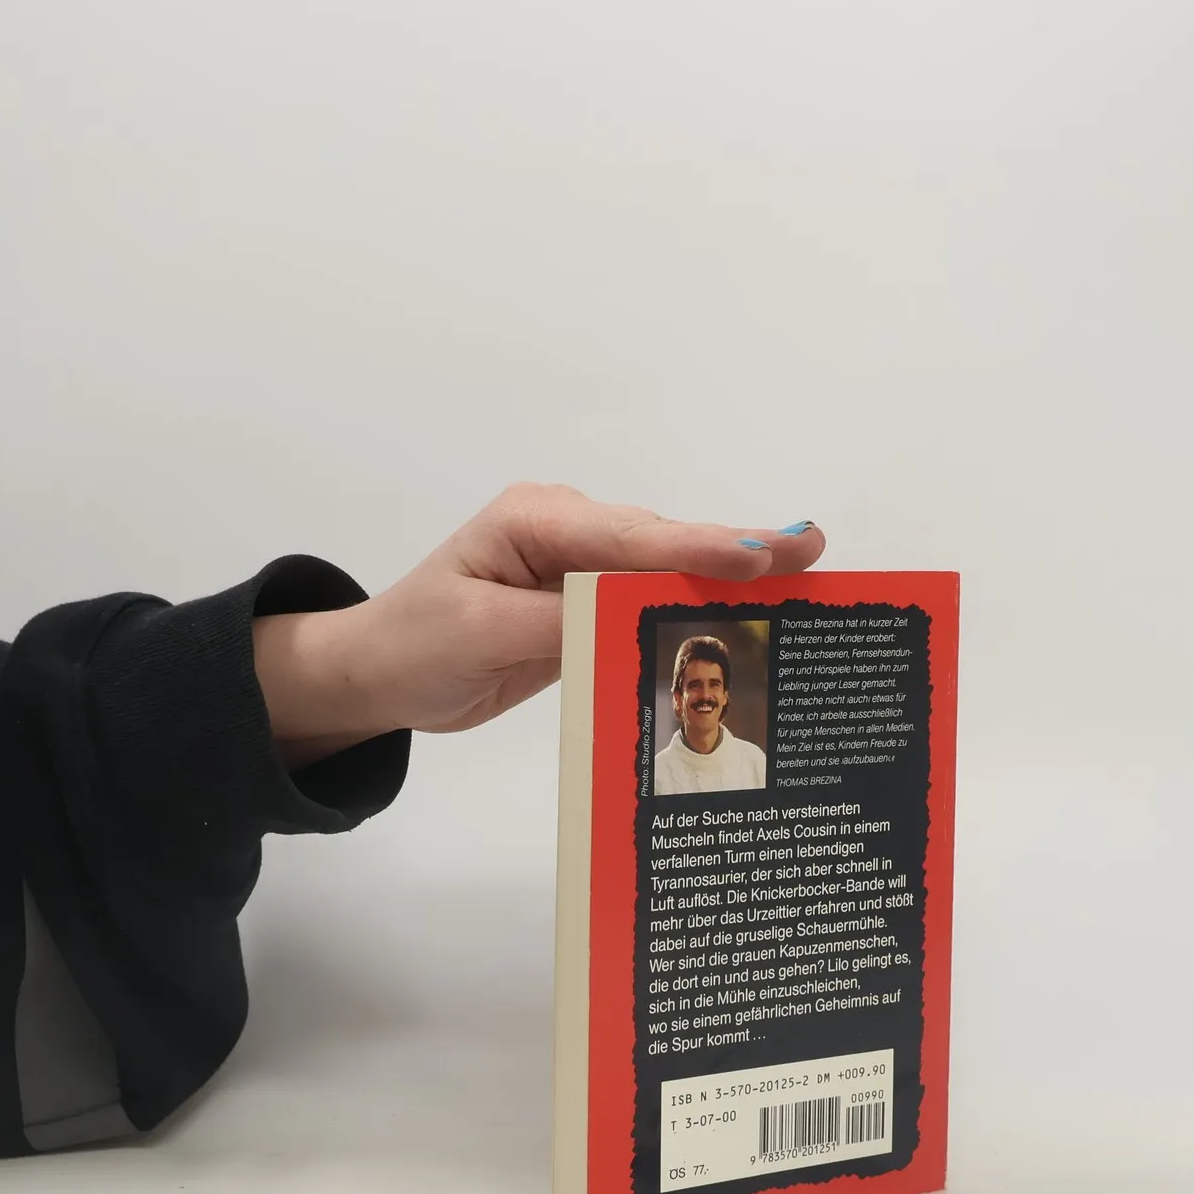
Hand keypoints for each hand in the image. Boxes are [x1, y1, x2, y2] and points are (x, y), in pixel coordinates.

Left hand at [253, 483, 825, 763]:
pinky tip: (752, 612)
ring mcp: (581, 563)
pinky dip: (699, 604)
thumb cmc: (416, 645)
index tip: (759, 551)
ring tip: (805, 578)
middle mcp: (567, 529)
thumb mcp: (479, 635)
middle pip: (662, 543)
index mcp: (535, 520)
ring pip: (667, 568)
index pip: (627, 537)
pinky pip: (652, 599)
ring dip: (730, 576)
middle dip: (735, 549)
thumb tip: (631, 610)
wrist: (380, 672)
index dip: (697, 545)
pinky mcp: (589, 599)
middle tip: (813, 551)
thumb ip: (557, 622)